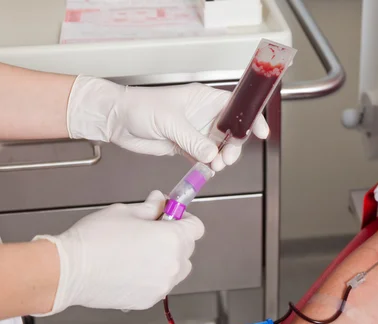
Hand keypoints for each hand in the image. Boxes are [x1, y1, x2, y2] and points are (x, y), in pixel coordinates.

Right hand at [33, 191, 203, 313]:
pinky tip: (130, 269)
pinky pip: (160, 284)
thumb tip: (160, 200)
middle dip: (174, 239)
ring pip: (176, 269)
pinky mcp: (149, 300)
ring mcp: (162, 285)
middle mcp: (173, 264)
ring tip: (139, 253)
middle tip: (150, 233)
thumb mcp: (125, 212)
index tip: (170, 217)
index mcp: (172, 239)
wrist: (69, 271)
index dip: (184, 219)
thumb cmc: (95, 238)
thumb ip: (150, 207)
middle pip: (187, 249)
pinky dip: (153, 277)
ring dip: (166, 260)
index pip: (196, 228)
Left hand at [67, 76, 269, 170]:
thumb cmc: (139, 107)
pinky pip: (203, 158)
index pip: (235, 107)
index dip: (250, 118)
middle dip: (233, 147)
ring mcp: (194, 132)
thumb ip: (193, 139)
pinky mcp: (185, 147)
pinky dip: (207, 166)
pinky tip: (205, 170)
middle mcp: (203, 115)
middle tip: (225, 159)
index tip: (261, 132)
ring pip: (218, 148)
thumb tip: (212, 154)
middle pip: (231, 132)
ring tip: (214, 167)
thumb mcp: (169, 121)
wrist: (116, 121)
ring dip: (220, 159)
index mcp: (203, 99)